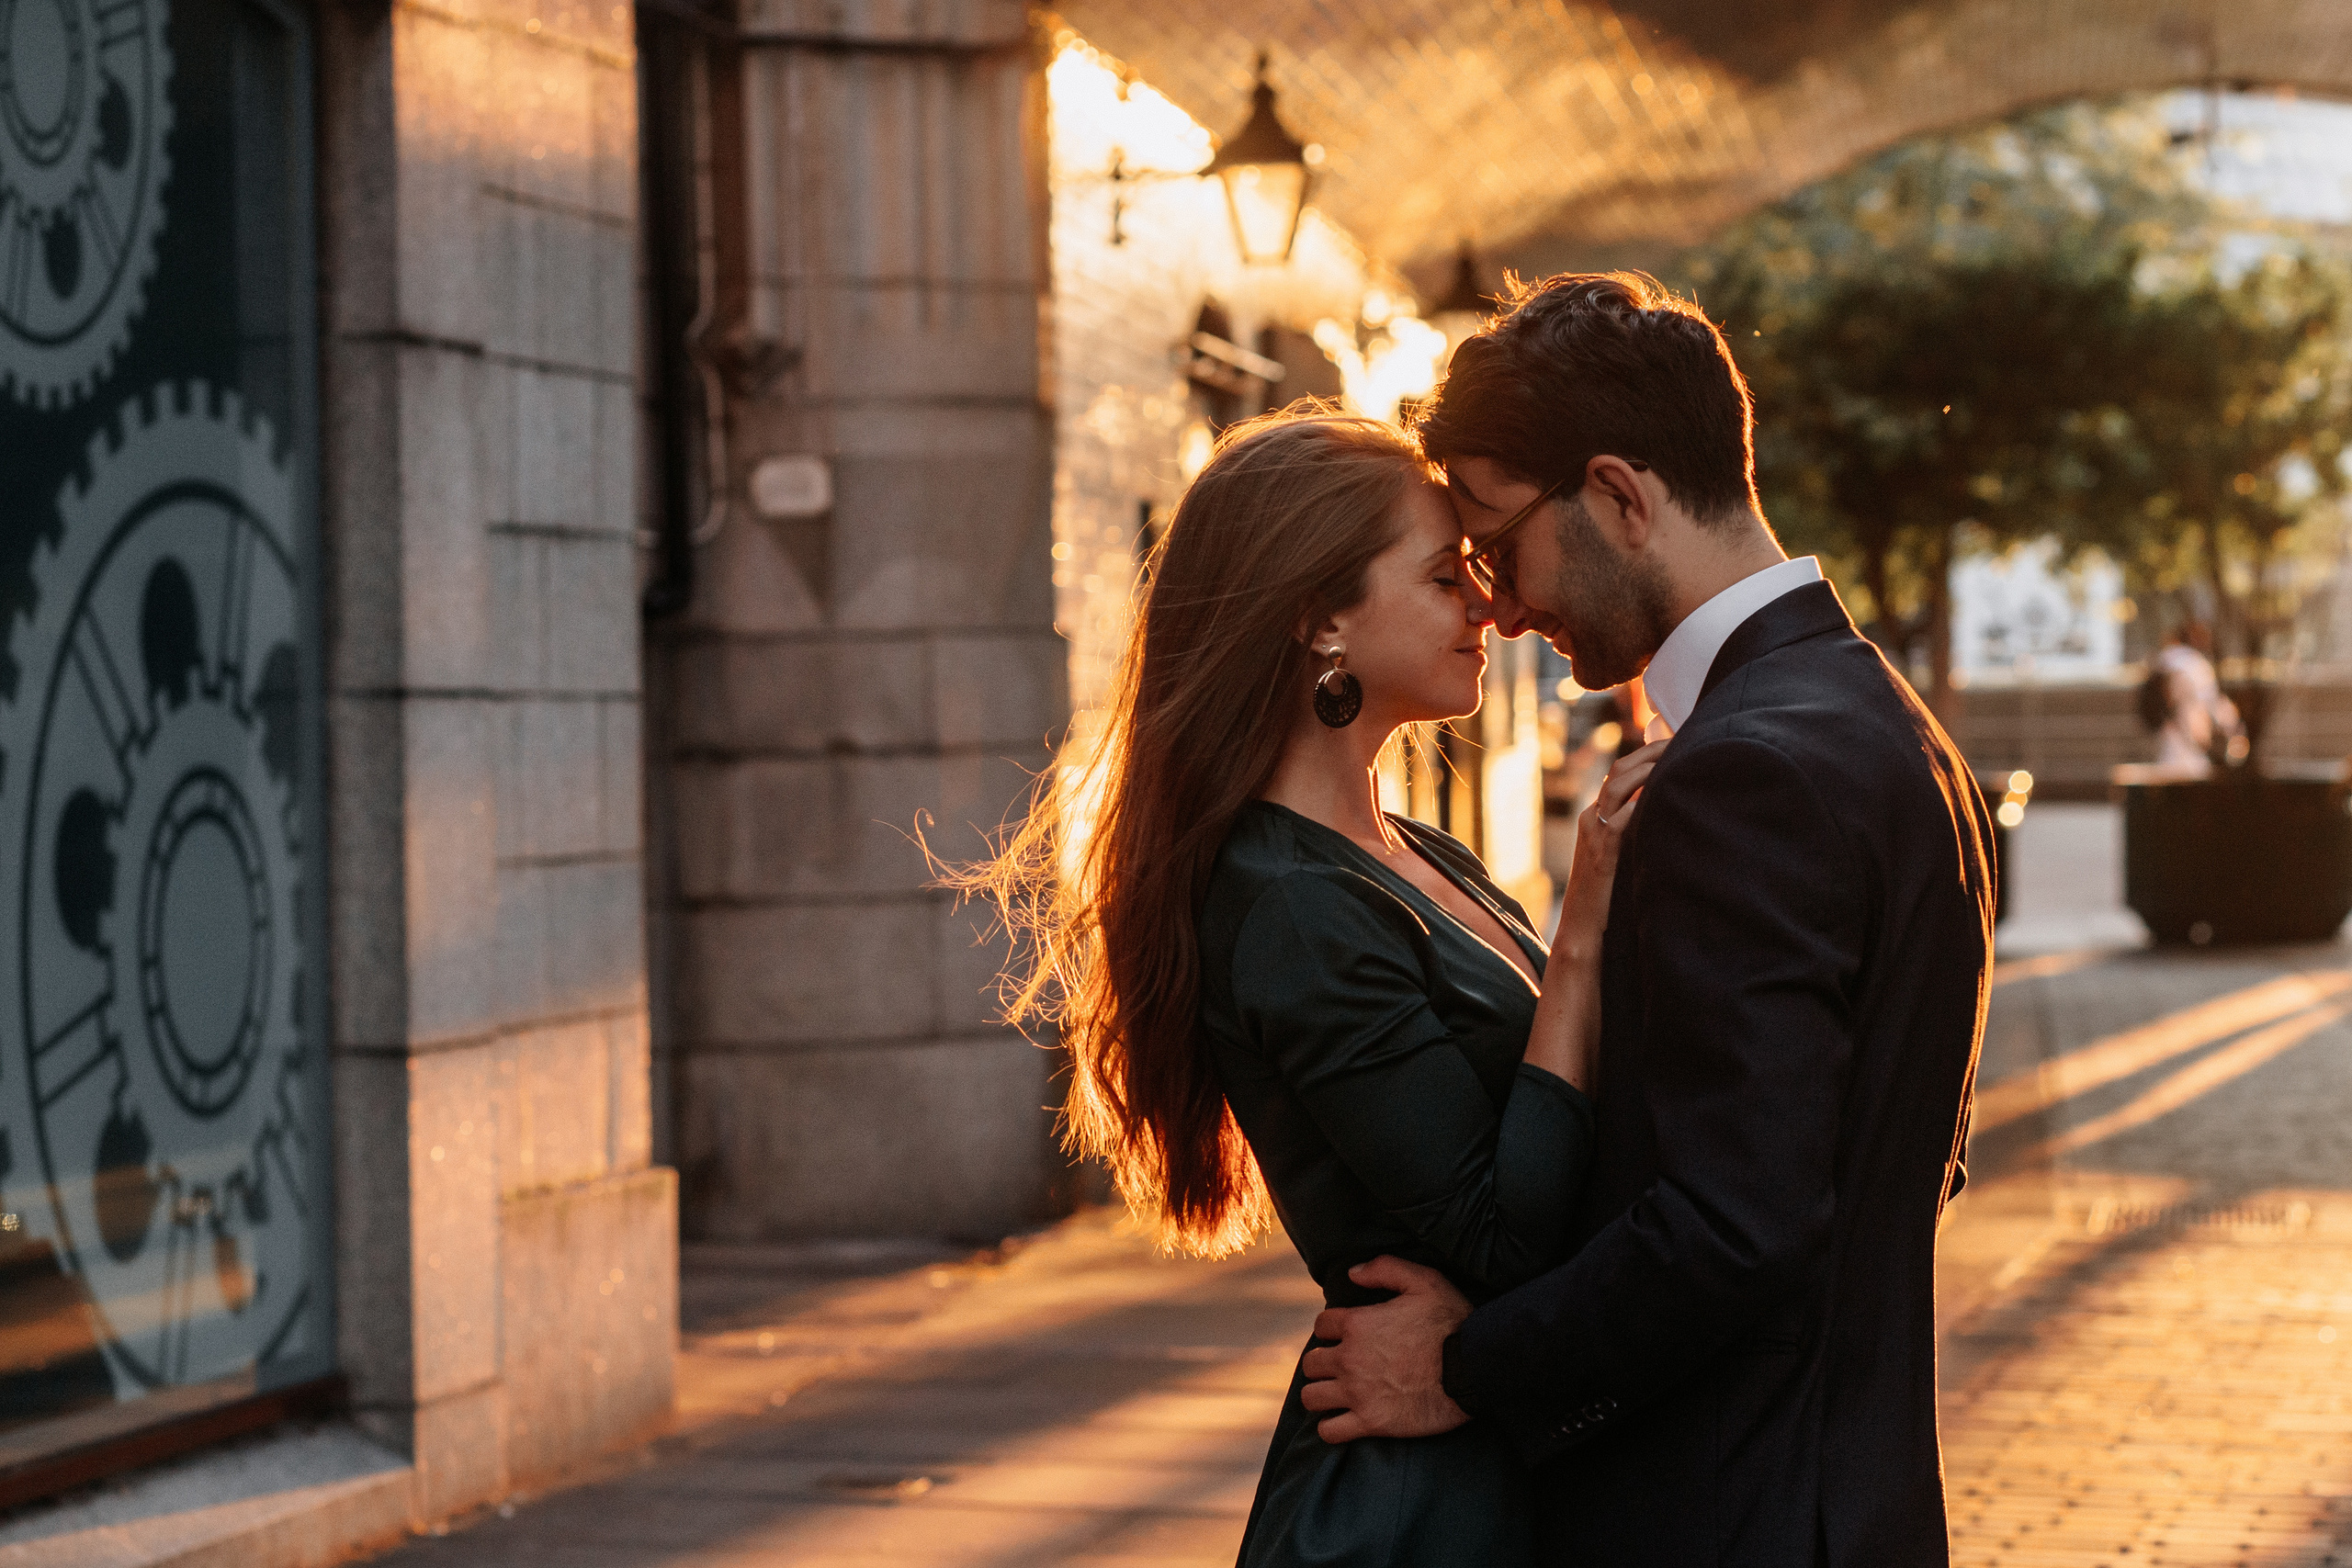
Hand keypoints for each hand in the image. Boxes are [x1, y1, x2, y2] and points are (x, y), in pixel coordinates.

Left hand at [1298, 1256, 1472, 1442]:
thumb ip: (1385, 1268)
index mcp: (1358, 1324)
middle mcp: (1350, 1359)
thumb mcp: (1424, 1281)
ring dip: (1322, 1393)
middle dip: (1324, 1362)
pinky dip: (1331, 1427)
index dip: (1332, 1328)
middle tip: (1342, 1366)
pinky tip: (1343, 1420)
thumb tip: (1352, 1273)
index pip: (1322, 1326)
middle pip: (1312, 1363)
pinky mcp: (1372, 1423)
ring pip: (1312, 1396)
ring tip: (1337, 1393)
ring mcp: (1358, 1393)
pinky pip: (1330, 1431)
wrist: (1475, 1368)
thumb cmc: (1453, 1322)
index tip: (1346, 1336)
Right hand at [1555, 739, 1666, 964]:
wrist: (1583, 927)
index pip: (1618, 774)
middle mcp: (1591, 818)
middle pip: (1618, 771)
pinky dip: (1640, 801)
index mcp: (1595, 816)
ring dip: (1648, 768)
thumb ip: (1635, 833)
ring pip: (1617, 786)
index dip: (1645, 755)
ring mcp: (1593, 833)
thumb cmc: (1607, 895)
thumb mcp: (1621, 856)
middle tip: (1681, 741)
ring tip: (1675, 757)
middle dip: (1650, 752)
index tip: (1674, 745)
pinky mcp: (1602, 851)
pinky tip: (1663, 792)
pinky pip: (1621, 818)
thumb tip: (1668, 815)